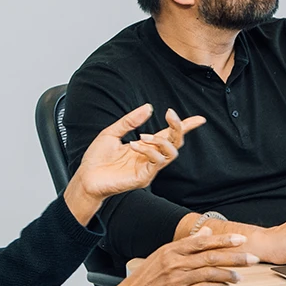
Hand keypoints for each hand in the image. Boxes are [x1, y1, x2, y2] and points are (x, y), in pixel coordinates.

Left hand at [65, 105, 205, 223]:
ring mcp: (148, 169)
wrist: (85, 177)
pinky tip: (135, 144)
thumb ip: (130, 121)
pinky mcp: (144, 178)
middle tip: (170, 115)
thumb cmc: (97, 158)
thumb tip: (148, 107)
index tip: (199, 119)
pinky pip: (156, 163)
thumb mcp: (112, 132)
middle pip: (176, 143)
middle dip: (178, 127)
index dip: (186, 127)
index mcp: (146, 146)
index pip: (170, 135)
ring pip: (170, 153)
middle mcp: (151, 157)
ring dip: (160, 140)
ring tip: (142, 136)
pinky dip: (148, 150)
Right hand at [94, 228, 257, 285]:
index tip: (240, 239)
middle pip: (211, 257)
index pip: (203, 242)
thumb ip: (186, 244)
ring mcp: (178, 280)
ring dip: (229, 275)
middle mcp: (176, 263)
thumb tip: (206, 232)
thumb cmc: (143, 281)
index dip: (224, 240)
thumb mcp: (161, 256)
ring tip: (240, 277)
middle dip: (235, 257)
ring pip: (210, 274)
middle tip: (251, 257)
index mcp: (171, 250)